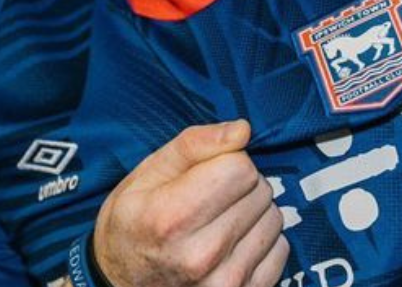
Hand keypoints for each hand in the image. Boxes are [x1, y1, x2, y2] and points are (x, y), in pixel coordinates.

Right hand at [92, 120, 289, 286]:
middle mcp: (202, 256)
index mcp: (172, 218)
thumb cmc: (133, 225)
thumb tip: (242, 130)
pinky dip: (261, 242)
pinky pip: (280, 248)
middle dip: (240, 185)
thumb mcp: (147, 174)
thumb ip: (194, 145)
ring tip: (219, 222)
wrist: (120, 284)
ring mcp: (226, 282)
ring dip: (253, 213)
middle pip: (260, 190)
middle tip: (209, 200)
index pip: (240, 167)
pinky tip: (232, 245)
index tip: (206, 173)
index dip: (226, 161)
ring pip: (274, 218)